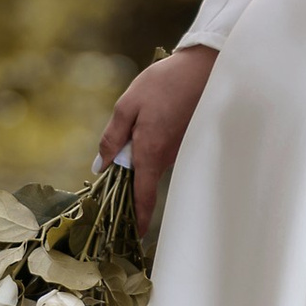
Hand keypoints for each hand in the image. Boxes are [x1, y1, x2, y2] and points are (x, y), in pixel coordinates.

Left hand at [97, 47, 217, 238]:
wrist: (204, 68)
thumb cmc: (164, 84)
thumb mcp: (128, 105)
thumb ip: (112, 137)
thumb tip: (101, 165)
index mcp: (150, 153)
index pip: (142, 197)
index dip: (137, 219)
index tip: (133, 237)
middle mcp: (167, 158)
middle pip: (143, 179)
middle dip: (128, 178)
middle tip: (112, 162)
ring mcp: (179, 151)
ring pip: (152, 163)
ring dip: (139, 155)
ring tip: (135, 127)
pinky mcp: (186, 140)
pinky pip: (163, 151)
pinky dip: (152, 144)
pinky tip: (152, 117)